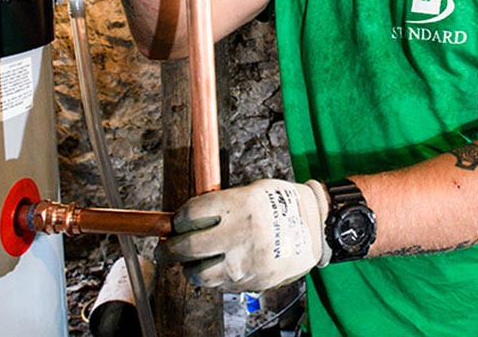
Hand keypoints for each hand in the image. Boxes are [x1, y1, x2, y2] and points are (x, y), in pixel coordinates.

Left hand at [156, 179, 328, 292]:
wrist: (315, 226)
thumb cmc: (277, 203)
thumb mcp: (248, 191)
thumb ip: (218, 204)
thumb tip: (182, 221)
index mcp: (238, 205)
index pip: (189, 215)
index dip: (176, 220)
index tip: (173, 223)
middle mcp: (240, 235)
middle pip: (187, 247)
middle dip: (167, 250)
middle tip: (163, 250)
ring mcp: (246, 263)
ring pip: (199, 274)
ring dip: (188, 268)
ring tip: (189, 261)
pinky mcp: (253, 282)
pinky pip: (219, 286)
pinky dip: (211, 278)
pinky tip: (215, 267)